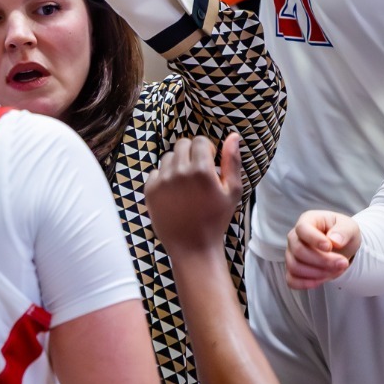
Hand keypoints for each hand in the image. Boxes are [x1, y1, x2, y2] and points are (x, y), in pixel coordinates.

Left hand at [146, 134, 244, 258]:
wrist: (193, 247)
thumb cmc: (216, 219)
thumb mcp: (232, 191)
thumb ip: (232, 161)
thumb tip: (233, 136)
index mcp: (201, 170)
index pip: (199, 141)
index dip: (206, 149)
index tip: (210, 162)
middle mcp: (179, 172)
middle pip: (182, 144)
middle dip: (191, 153)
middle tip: (197, 171)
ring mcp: (162, 181)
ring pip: (168, 157)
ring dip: (177, 164)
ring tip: (185, 183)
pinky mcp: (150, 191)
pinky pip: (155, 171)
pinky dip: (163, 177)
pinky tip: (174, 192)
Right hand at [287, 211, 357, 288]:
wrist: (342, 248)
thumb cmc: (343, 234)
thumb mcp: (350, 227)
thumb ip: (344, 231)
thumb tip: (334, 240)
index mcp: (308, 220)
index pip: (302, 229)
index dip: (314, 239)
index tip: (329, 247)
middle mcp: (295, 237)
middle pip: (299, 250)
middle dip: (322, 261)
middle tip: (343, 263)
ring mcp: (291, 254)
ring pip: (295, 266)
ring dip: (318, 273)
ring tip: (336, 270)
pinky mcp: (293, 270)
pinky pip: (291, 280)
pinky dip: (305, 283)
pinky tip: (321, 281)